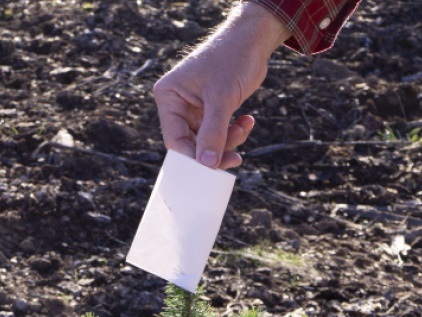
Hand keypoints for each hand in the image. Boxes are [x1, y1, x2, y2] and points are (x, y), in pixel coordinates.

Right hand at [152, 2, 288, 169]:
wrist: (252, 41)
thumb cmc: (231, 59)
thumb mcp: (222, 98)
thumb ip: (214, 133)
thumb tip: (208, 165)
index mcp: (169, 97)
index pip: (175, 140)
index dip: (193, 158)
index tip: (213, 170)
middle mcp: (177, 104)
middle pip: (191, 145)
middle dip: (215, 151)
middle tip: (236, 158)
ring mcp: (194, 109)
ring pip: (207, 142)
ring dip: (228, 141)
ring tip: (244, 127)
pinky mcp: (210, 111)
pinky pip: (219, 133)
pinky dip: (234, 132)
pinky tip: (247, 120)